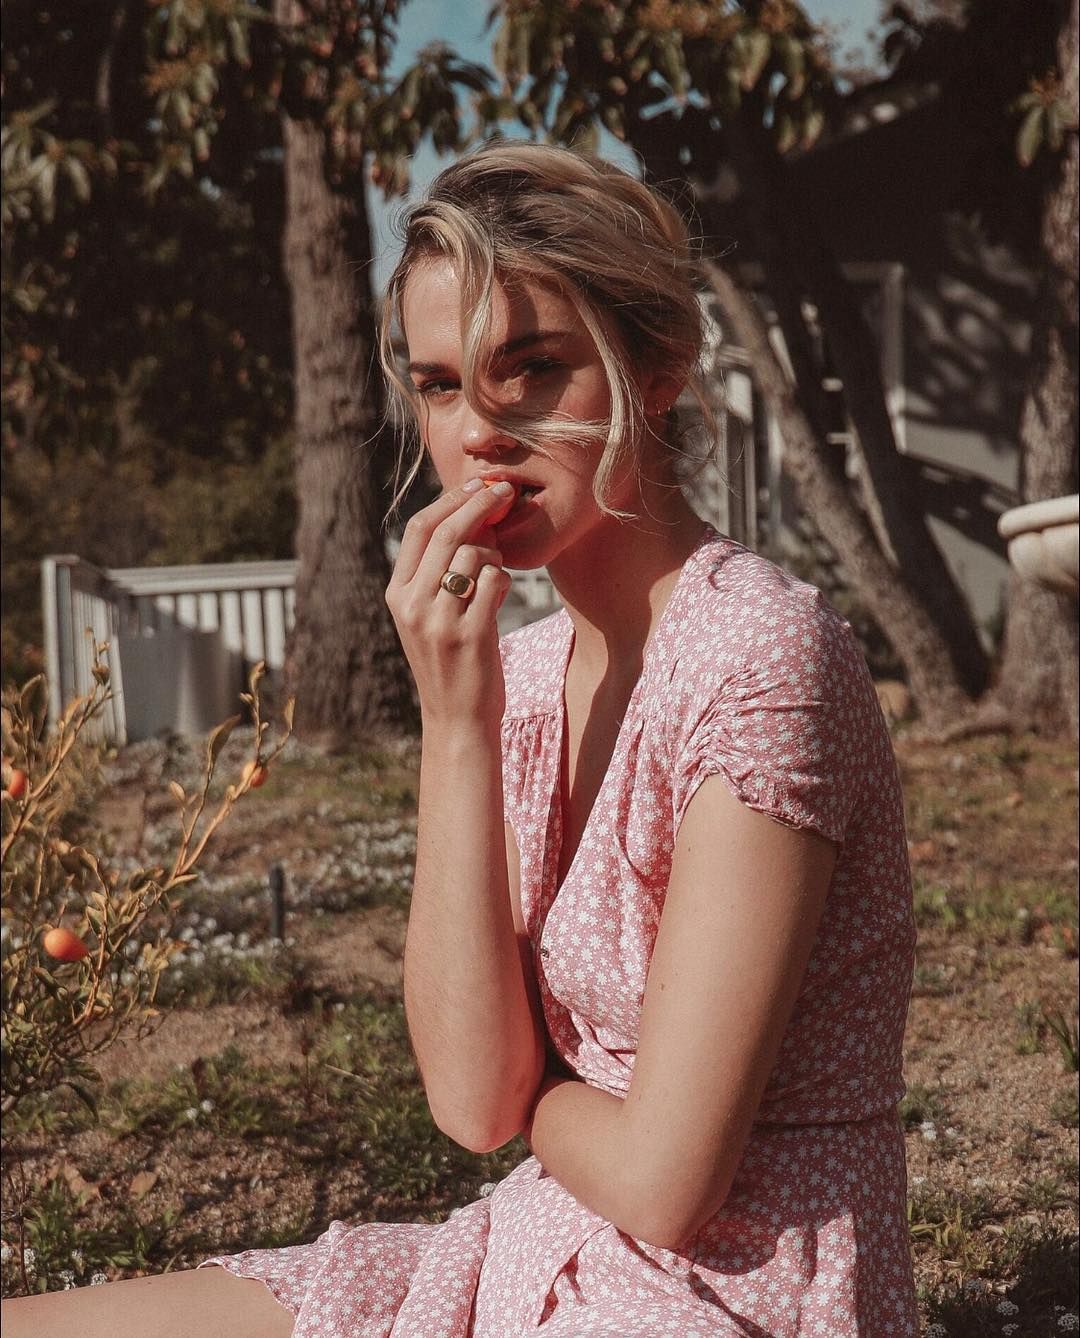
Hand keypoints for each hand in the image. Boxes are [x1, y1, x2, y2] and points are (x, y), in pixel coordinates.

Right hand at [385, 481, 514, 727]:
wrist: (456, 720)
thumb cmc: (449, 662)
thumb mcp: (426, 616)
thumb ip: (434, 572)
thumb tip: (466, 515)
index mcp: (397, 594)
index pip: (420, 528)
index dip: (451, 499)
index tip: (477, 485)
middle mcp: (413, 604)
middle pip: (448, 531)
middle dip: (480, 503)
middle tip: (505, 491)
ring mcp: (440, 620)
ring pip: (474, 554)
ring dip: (495, 554)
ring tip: (496, 573)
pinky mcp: (471, 635)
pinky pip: (495, 581)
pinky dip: (504, 579)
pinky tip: (502, 593)